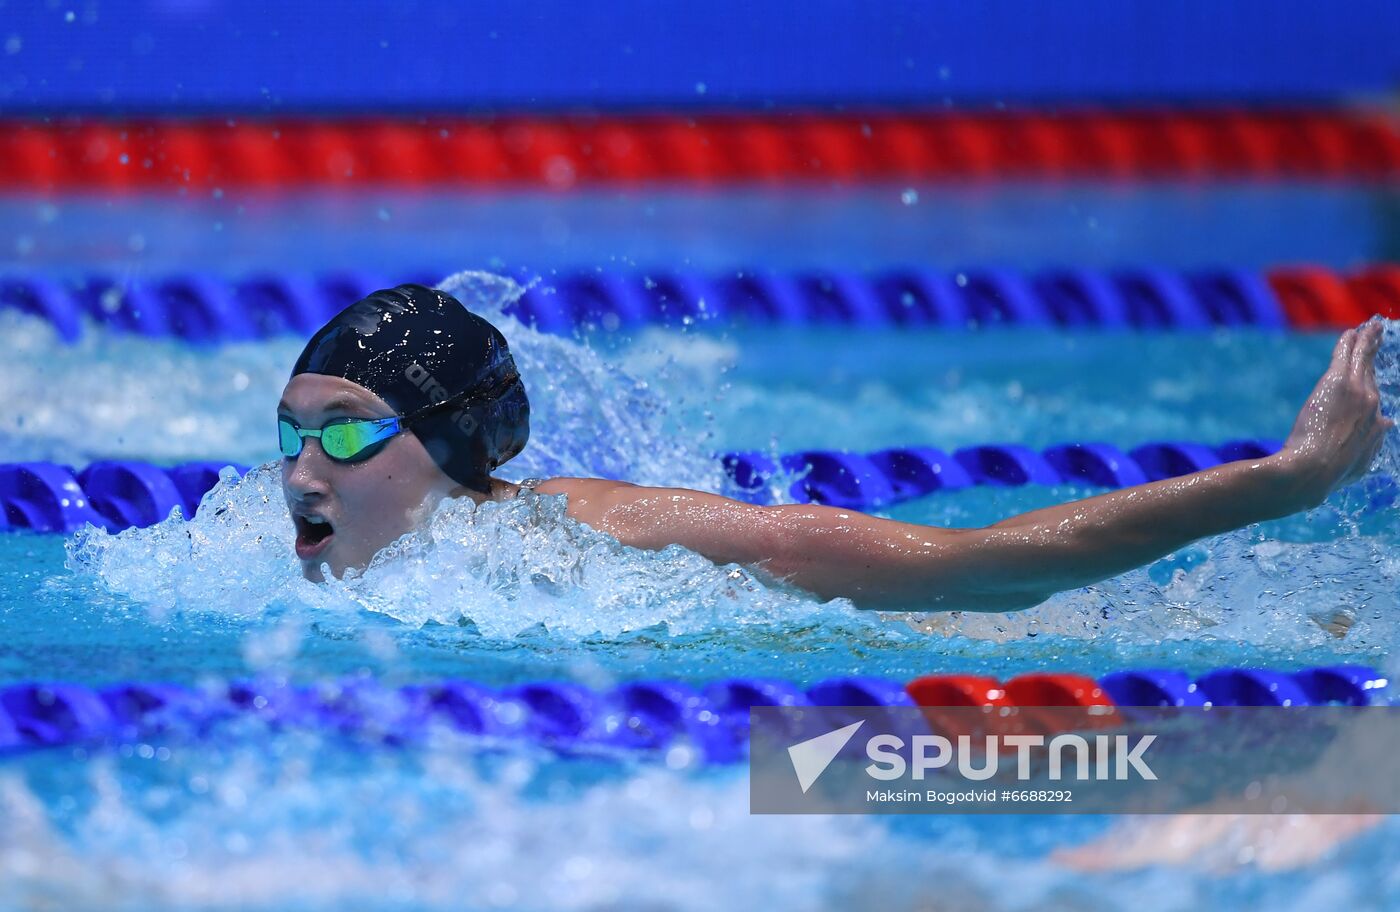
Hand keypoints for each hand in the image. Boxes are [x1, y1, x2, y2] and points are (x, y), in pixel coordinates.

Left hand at [1278, 320, 1393, 507]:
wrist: (1312, 471)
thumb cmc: (1324, 476)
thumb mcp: (1354, 468)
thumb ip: (1367, 451)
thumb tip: (1385, 430)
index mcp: (1374, 432)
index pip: (1373, 407)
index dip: (1368, 396)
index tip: (1367, 391)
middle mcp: (1373, 409)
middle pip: (1371, 377)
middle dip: (1372, 358)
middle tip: (1375, 341)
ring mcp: (1358, 393)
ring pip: (1363, 361)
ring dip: (1367, 342)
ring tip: (1370, 329)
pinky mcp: (1339, 382)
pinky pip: (1349, 354)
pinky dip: (1354, 341)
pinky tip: (1355, 331)